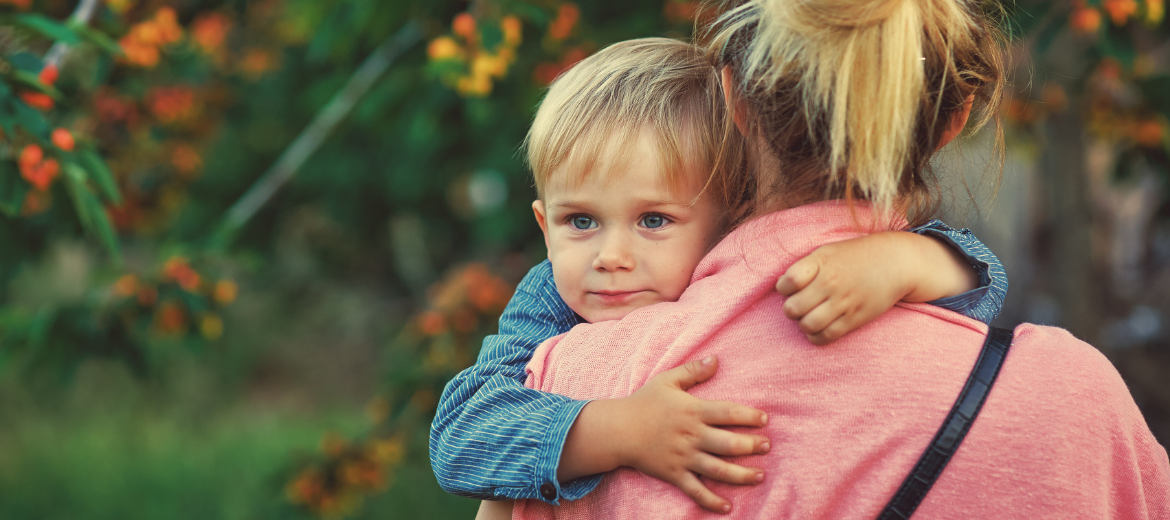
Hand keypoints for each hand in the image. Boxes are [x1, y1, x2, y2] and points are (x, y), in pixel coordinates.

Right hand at [558, 356, 769, 513]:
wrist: (616, 429)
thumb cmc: (643, 402)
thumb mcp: (666, 380)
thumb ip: (692, 370)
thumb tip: (716, 359)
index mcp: (692, 411)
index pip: (727, 412)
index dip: (749, 416)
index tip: (765, 419)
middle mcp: (691, 435)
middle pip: (728, 443)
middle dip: (751, 446)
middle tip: (767, 446)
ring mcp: (683, 457)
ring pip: (717, 469)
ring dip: (741, 475)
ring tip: (760, 476)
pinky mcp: (673, 474)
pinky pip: (695, 490)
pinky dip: (711, 501)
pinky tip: (727, 507)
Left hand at [776, 232, 976, 344]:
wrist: (895, 262)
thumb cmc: (856, 256)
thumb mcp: (828, 251)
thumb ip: (805, 267)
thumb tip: (782, 286)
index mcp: (821, 262)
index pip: (787, 281)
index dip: (783, 287)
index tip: (789, 286)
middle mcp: (831, 283)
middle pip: (793, 308)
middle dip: (791, 308)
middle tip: (799, 304)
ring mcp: (843, 303)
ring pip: (807, 325)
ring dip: (802, 323)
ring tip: (808, 316)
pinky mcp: (854, 319)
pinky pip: (826, 336)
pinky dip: (816, 336)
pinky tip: (818, 327)